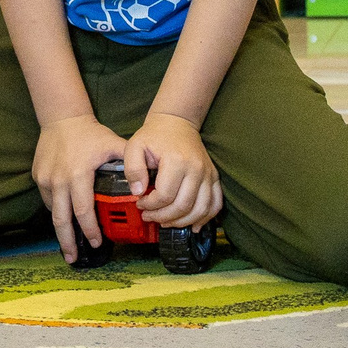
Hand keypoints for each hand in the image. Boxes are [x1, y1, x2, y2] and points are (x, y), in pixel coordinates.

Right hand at [33, 115, 128, 262]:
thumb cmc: (90, 133)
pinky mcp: (38, 177)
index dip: (90, 229)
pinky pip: (49, 200)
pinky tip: (64, 220)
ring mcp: (46, 179)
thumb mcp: (113, 144)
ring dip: (61, 230)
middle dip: (68, 241)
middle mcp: (59, 179)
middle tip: (74, 259)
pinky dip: (57, 211)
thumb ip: (130, 163)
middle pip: (62, 219)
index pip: (83, 210)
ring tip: (68, 246)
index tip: (97, 242)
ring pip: (53, 211)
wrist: (62, 118)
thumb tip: (147, 183)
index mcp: (78, 174)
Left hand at [128, 112, 221, 229]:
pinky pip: (215, 204)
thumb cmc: (154, 135)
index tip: (140, 204)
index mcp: (177, 161)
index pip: (165, 196)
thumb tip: (139, 193)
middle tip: (149, 216)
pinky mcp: (214, 177)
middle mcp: (197, 169)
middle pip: (183, 206)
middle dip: (163, 217)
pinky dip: (206, 218)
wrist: (177, 122)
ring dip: (182, 222)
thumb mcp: (134, 146)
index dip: (150, 206)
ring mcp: (208, 174)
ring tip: (165, 222)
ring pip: (200, 210)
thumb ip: (132, 169)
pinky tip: (193, 225)